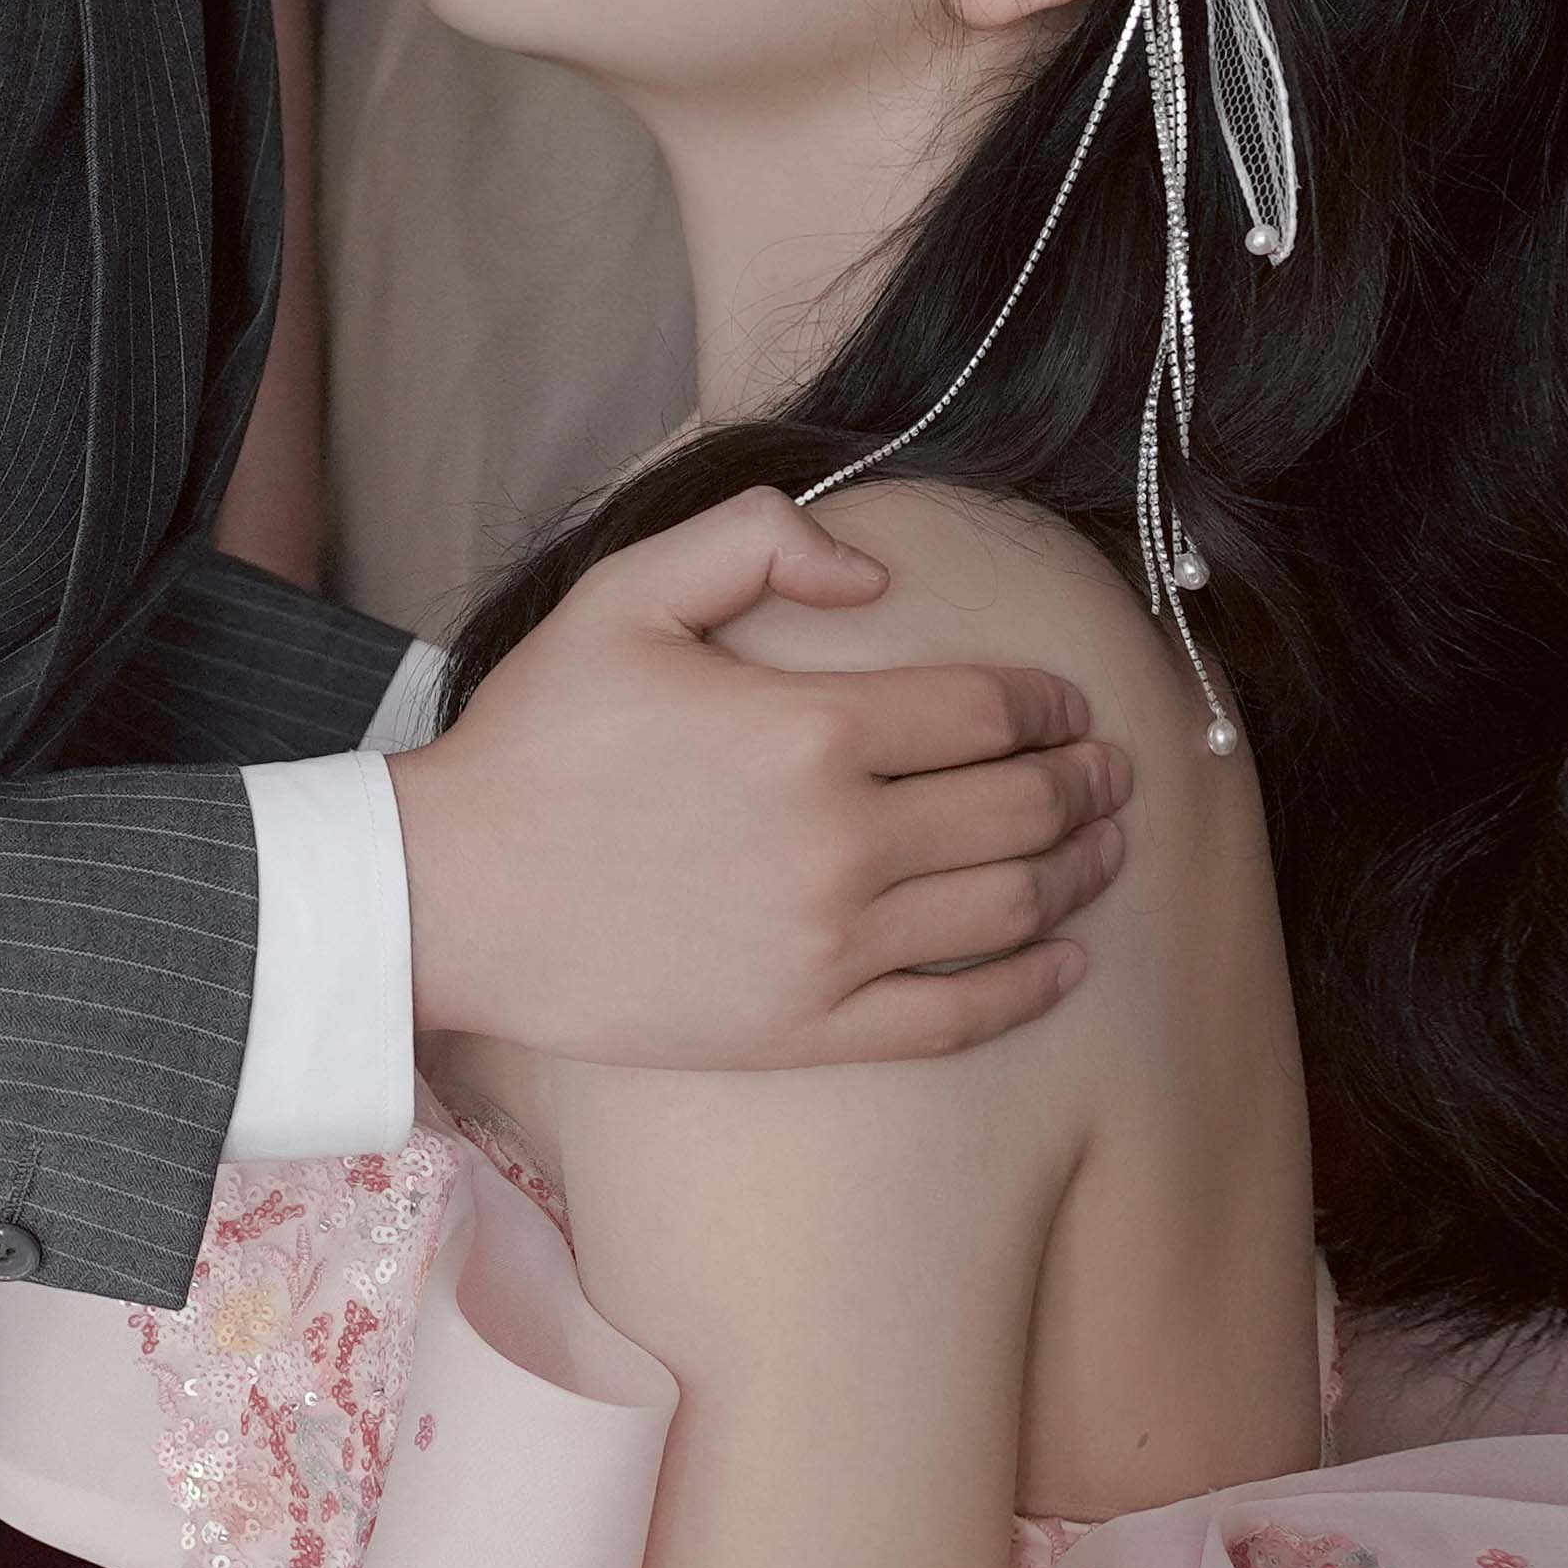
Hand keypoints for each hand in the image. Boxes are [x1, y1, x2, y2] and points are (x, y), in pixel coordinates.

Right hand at [391, 494, 1135, 1068]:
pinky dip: (1030, 988)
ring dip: (1079, 875)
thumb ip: (759, 539)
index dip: (1049, 704)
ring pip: (1007, 910)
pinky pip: (956, 1016)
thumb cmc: (536, 740)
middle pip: (1019, 809)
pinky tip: (1063, 964)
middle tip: (1114, 774)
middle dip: (1086, 784)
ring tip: (1104, 850)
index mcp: (809, 729)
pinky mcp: (806, 1028)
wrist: (453, 894)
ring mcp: (829, 946)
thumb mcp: (628, 594)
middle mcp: (839, 842)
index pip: (984, 709)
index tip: (1069, 706)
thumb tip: (875, 571)